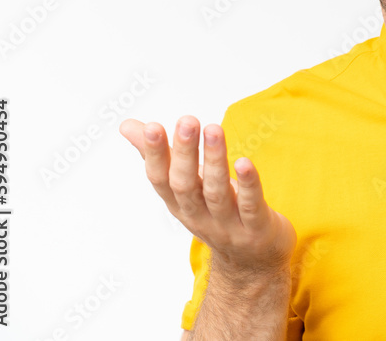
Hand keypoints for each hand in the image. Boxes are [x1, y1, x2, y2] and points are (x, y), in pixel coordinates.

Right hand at [120, 115, 295, 272]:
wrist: (252, 264)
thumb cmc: (217, 212)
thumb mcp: (187, 187)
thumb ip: (161, 155)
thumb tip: (128, 125)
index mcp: (179, 204)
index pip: (160, 180)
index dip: (155, 155)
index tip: (151, 126)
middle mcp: (199, 216)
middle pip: (186, 185)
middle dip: (185, 153)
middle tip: (187, 121)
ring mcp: (228, 225)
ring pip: (217, 193)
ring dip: (215, 160)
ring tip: (214, 129)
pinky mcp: (257, 229)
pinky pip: (251, 206)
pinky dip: (247, 185)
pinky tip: (244, 163)